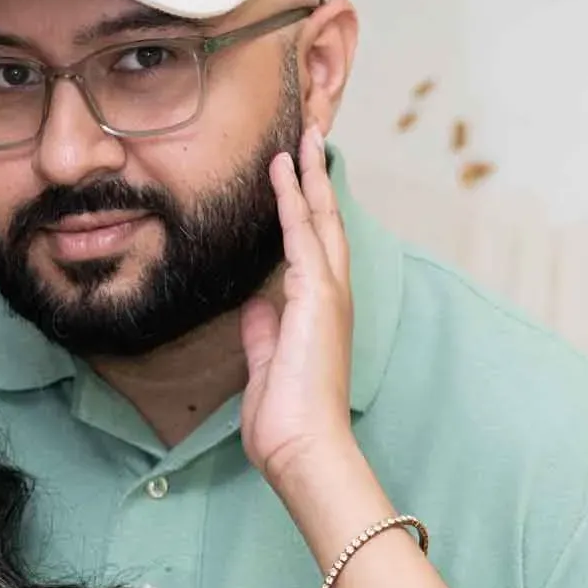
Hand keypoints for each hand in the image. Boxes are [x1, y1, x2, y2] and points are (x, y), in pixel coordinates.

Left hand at [239, 126, 356, 489]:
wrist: (304, 449)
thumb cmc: (287, 422)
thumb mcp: (264, 368)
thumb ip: (262, 335)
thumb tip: (254, 308)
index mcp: (320, 315)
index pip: (315, 250)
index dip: (307, 210)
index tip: (297, 176)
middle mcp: (332, 298)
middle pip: (327, 224)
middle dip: (317, 180)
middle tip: (310, 138)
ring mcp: (328, 296)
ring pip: (320, 221)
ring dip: (308, 178)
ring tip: (300, 139)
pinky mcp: (316, 298)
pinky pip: (303, 236)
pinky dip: (293, 201)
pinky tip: (283, 173)